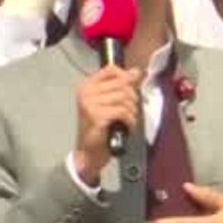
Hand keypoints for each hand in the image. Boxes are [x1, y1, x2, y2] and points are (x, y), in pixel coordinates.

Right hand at [71, 65, 140, 185]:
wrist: (88, 152)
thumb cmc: (99, 128)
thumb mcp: (109, 103)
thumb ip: (121, 86)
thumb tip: (136, 71)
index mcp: (86, 86)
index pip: (111, 70)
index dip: (126, 77)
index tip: (131, 89)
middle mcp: (86, 92)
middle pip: (122, 84)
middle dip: (132, 98)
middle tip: (129, 111)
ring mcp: (90, 104)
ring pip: (125, 98)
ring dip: (132, 111)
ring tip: (127, 120)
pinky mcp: (97, 116)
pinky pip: (124, 112)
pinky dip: (130, 121)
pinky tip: (125, 127)